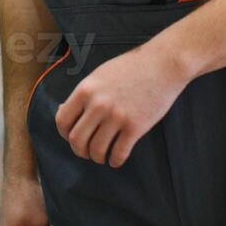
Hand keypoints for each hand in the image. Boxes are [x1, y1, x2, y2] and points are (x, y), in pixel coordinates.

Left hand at [54, 42, 189, 166]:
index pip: (62, 120)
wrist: (162, 64)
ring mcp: (117, 116)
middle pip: (77, 140)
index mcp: (85, 90)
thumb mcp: (99, 75)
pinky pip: (119, 153)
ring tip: (101, 157)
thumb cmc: (131, 68)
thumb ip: (84, 93)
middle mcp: (98, 104)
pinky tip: (115, 160)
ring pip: (96, 150)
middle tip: (86, 152)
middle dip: (79, 151)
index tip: (71, 137)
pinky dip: (115, 161)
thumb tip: (64, 110)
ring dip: (97, 157)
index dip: (64, 134)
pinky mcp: (135, 126)